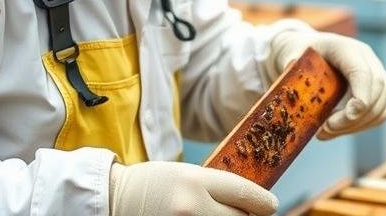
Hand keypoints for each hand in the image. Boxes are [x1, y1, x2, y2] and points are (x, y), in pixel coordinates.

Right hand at [109, 161, 277, 215]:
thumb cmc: (153, 184)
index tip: (271, 205)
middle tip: (246, 214)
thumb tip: (251, 201)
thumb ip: (216, 185)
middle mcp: (192, 208)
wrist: (114, 201)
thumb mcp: (185, 173)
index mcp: (195, 181)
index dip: (264, 202)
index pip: (245, 193)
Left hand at [269, 30, 385, 139]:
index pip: (362, 72)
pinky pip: (380, 113)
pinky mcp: (376, 91)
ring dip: (357, 126)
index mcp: (346, 48)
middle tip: (325, 129)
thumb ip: (291, 60)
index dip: (360, 96)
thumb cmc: (300, 52)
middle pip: (377, 90)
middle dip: (355, 118)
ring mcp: (375, 74)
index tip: (345, 117)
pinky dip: (361, 126)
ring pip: (382, 106)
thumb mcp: (291, 53)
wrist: (309, 50)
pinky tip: (337, 130)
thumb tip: (291, 66)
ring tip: (327, 131)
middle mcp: (367, 59)